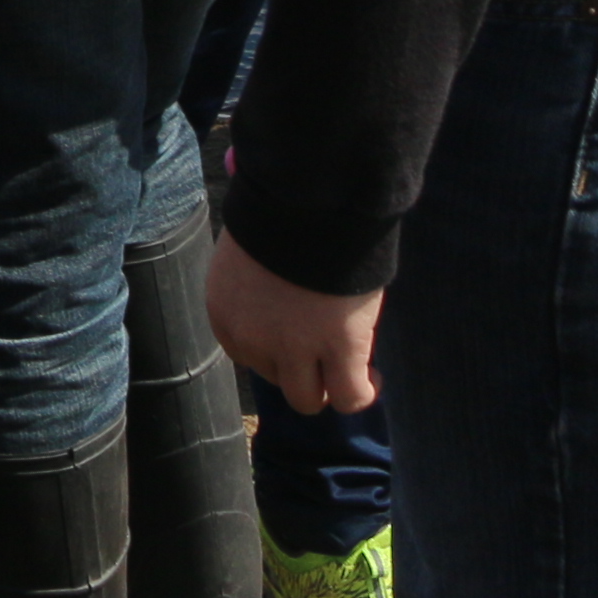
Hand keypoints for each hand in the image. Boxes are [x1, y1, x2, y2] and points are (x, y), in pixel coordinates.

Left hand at [204, 228, 380, 414]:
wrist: (311, 199)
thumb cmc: (284, 213)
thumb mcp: (252, 254)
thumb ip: (256, 287)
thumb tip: (278, 300)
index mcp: (224, 311)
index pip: (247, 352)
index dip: (275, 348)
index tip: (297, 339)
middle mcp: (250, 337)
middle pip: (274, 376)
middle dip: (299, 366)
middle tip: (325, 351)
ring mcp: (293, 348)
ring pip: (307, 398)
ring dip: (327, 387)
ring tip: (350, 370)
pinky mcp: (338, 351)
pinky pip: (349, 394)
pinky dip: (362, 393)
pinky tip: (373, 379)